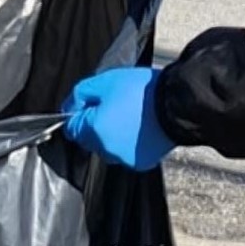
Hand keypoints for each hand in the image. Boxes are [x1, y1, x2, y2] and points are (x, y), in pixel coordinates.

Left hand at [60, 67, 175, 171]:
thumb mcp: (104, 82)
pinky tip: (140, 128)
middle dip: (96, 124)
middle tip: (116, 106)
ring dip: (112, 135)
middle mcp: (107, 150)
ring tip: (130, 116)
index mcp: (95, 130)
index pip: (72, 128)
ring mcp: (125, 159)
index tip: (93, 105)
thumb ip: (79, 95)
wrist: (176, 104)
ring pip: (108, 148)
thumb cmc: (142, 91)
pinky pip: (126, 154)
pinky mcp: (141, 163)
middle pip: (90, 140)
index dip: (81, 114)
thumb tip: (68, 108)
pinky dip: (129, 144)